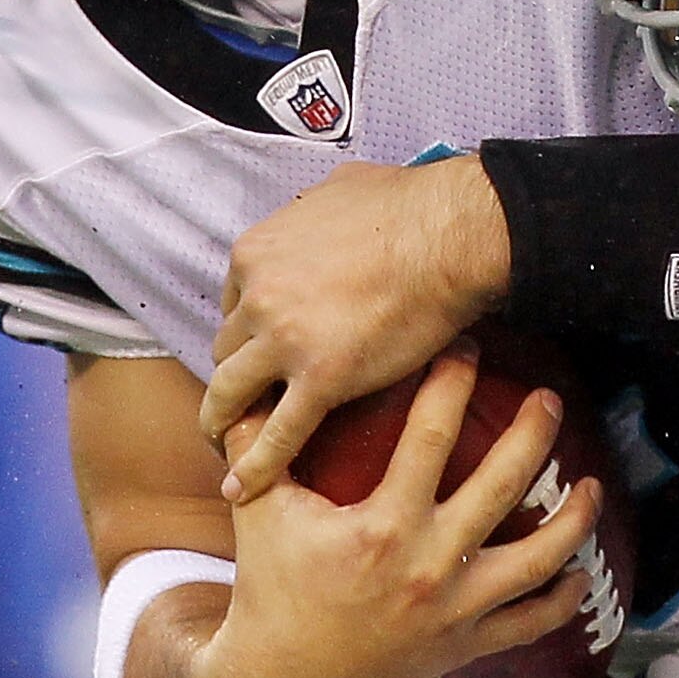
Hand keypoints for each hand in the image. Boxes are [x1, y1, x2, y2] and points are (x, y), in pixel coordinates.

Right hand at [186, 346, 599, 677]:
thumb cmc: (271, 590)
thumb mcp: (261, 514)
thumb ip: (260, 446)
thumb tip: (249, 385)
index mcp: (384, 525)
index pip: (431, 437)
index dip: (452, 384)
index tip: (469, 346)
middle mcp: (429, 565)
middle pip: (503, 487)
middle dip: (534, 435)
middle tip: (550, 398)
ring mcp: (455, 610)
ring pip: (538, 559)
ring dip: (574, 519)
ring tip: (593, 483)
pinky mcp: (466, 646)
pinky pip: (531, 624)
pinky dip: (563, 598)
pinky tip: (581, 568)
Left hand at [205, 155, 513, 500]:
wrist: (454, 235)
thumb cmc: (412, 205)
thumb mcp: (342, 188)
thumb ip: (318, 209)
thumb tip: (328, 208)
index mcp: (257, 253)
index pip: (233, 303)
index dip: (248, 330)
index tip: (261, 349)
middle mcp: (258, 296)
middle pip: (226, 350)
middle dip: (235, 376)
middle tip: (246, 402)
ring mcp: (285, 340)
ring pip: (230, 394)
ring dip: (224, 423)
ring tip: (226, 448)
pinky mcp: (322, 379)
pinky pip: (278, 432)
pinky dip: (256, 465)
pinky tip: (242, 489)